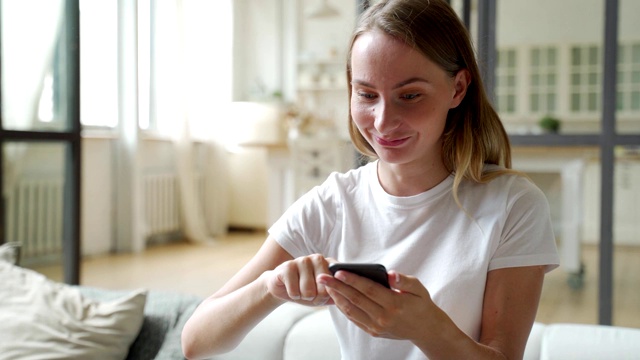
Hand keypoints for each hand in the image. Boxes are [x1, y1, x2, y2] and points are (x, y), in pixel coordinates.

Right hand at [265, 254, 333, 305]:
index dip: (329, 296)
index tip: (323, 296)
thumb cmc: (305, 290)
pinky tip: (290, 288)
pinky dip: (293, 295)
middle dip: (316, 299)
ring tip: (300, 290)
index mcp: (329, 263)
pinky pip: (294, 291)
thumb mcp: (322, 294)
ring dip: (303, 297)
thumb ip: (335, 294)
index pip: (338, 282)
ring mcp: (302, 260)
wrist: (282, 287)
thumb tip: (348, 296)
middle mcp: (318, 258)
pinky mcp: (288, 266)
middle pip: (324, 290)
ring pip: (309, 291)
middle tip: (309, 295)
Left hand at [317, 270, 438, 340]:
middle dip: (337, 287)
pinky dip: (343, 307)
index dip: (352, 280)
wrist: (425, 329)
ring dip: (336, 297)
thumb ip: (404, 281)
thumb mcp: (418, 288)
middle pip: (355, 299)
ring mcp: (377, 326)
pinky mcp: (373, 331)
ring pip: (351, 310)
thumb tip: (390, 275)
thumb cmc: (420, 303)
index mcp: (394, 304)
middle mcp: (384, 317)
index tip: (338, 271)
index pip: (368, 289)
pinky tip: (336, 297)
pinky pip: (354, 318)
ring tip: (326, 285)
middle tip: (323, 276)